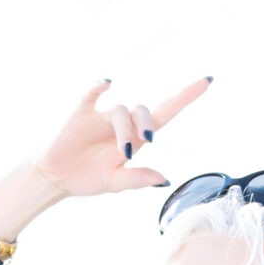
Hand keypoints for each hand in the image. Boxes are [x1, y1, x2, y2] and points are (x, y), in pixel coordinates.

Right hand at [33, 75, 211, 198]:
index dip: (185, 97)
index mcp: (134, 139)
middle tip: (147, 142)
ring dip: (125, 130)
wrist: (56, 178)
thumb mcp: (114, 184)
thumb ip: (138, 179)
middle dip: (148, 123)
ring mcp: (101, 115)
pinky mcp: (81, 112)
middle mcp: (121, 124)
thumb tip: (164, 179)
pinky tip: (107, 83)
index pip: (164, 114)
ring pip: (121, 110)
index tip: (208, 81)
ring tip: (122, 153)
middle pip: (144, 111)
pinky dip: (99, 86)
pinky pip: (92, 93)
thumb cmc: (86, 178)